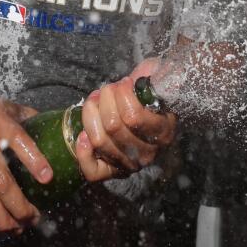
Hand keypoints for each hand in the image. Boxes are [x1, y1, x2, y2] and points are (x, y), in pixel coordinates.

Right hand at [0, 90, 50, 234]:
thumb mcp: (10, 107)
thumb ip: (32, 119)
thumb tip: (59, 130)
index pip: (18, 140)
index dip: (34, 161)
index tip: (48, 179)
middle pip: (1, 180)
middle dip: (18, 205)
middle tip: (33, 218)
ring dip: (1, 217)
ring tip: (16, 228)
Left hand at [76, 59, 177, 181]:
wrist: (150, 115)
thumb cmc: (150, 94)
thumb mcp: (156, 79)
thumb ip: (152, 75)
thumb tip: (140, 76)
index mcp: (163, 131)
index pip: (133, 117)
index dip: (122, 95)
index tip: (125, 83)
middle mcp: (147, 153)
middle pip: (113, 126)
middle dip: (105, 100)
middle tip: (108, 89)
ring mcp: (129, 164)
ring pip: (100, 142)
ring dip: (90, 115)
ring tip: (94, 101)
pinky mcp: (111, 171)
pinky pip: (93, 170)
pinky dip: (84, 152)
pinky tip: (83, 135)